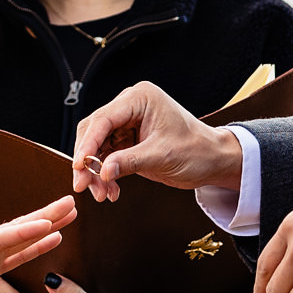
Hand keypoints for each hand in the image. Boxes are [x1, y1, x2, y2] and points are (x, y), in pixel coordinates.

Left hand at [0, 196, 77, 292]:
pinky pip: (18, 253)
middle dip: (45, 216)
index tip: (46, 222)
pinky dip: (36, 245)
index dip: (23, 232)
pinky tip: (55, 237)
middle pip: (18, 228)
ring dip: (47, 225)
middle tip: (70, 202)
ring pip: (23, 236)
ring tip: (71, 213)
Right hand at [69, 81, 242, 201]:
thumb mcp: (162, 156)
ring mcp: (127, 123)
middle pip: (94, 131)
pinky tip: (110, 190)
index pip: (104, 119)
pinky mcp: (127, 140)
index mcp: (140, 98)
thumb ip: (130, 161)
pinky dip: (105, 174)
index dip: (88, 143)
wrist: (213, 160)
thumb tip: (102, 172)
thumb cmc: (196, 150)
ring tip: (101, 194)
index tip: (79, 165)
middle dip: (87, 160)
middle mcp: (130, 106)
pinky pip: (106, 156)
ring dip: (95, 171)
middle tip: (83, 185)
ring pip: (96, 146)